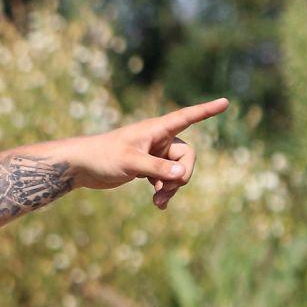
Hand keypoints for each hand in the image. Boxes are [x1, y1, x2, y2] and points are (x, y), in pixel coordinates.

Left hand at [68, 98, 229, 209]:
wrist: (81, 166)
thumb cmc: (103, 156)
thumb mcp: (131, 162)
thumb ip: (156, 169)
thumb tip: (181, 176)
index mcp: (156, 129)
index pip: (186, 117)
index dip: (206, 111)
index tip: (225, 102)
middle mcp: (158, 139)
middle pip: (186, 156)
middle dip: (181, 175)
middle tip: (168, 191)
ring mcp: (153, 154)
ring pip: (176, 171)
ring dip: (172, 187)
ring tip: (158, 202)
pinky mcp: (146, 167)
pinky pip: (165, 179)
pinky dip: (164, 190)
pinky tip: (157, 203)